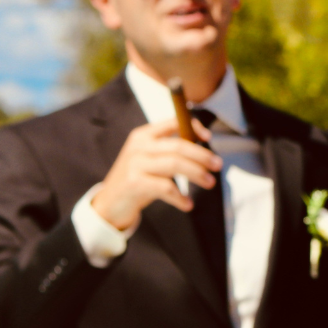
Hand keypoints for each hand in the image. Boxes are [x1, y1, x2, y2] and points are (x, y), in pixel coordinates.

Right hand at [89, 120, 219, 230]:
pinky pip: (166, 188)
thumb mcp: (150, 158)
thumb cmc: (137, 178)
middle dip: (202, 155)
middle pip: (179, 146)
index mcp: (144, 135)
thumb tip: (204, 145)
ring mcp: (135, 164)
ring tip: (210, 183)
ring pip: (175, 165)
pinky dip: (180, 196)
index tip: (208, 138)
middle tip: (218, 165)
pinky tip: (187, 204)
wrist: (109, 203)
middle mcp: (139, 146)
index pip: (173, 122)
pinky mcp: (134, 183)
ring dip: (197, 174)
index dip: (194, 127)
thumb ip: (170, 149)